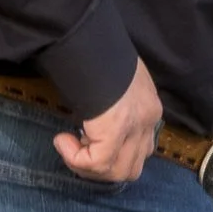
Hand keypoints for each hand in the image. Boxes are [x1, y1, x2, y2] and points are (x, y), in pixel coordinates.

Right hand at [56, 58, 162, 184]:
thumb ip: (116, 103)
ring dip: (88, 166)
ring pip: (117, 172)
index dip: (112, 152)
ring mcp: (135, 127)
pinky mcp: (115, 131)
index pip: (141, 149)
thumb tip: (96, 124)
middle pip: (132, 168)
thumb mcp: (115, 81)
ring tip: (69, 144)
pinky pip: (97, 163)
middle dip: (102, 167)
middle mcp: (149, 121)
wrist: (89, 39)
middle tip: (78, 147)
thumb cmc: (96, 54)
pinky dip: (75, 158)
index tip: (87, 137)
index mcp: (150, 108)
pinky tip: (62, 140)